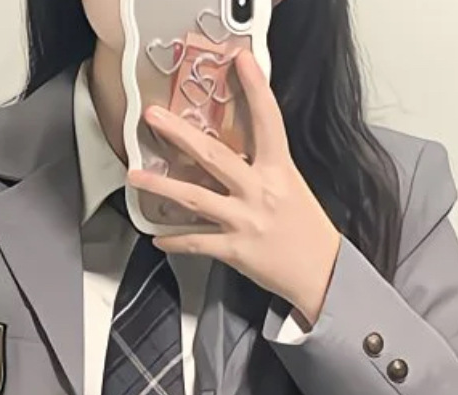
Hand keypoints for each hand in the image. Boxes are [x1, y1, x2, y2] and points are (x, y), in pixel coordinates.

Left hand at [132, 48, 341, 328]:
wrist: (321, 272)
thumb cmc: (305, 228)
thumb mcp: (290, 186)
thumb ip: (263, 166)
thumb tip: (235, 147)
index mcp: (279, 169)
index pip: (267, 121)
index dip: (255, 88)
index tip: (240, 60)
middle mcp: (260, 190)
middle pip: (215, 156)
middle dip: (181, 134)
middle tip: (154, 116)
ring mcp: (245, 220)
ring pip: (195, 198)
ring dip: (161, 185)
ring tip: (136, 175)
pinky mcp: (235, 249)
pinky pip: (197, 242)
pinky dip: (175, 241)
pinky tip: (157, 237)